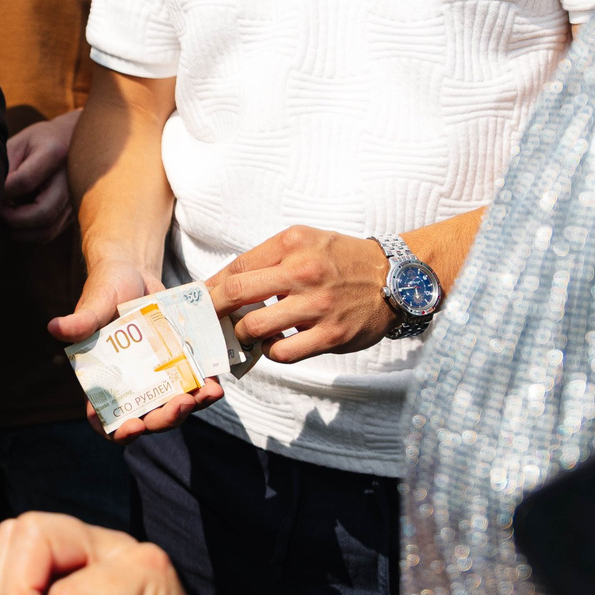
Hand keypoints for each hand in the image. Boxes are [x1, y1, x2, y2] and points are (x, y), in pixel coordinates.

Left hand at [1, 111, 79, 243]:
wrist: (70, 141)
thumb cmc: (38, 141)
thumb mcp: (18, 143)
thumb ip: (6, 167)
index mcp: (55, 153)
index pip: (25, 181)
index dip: (3, 191)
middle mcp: (70, 179)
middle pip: (43, 213)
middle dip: (13, 220)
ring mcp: (75, 198)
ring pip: (47, 230)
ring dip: (20, 231)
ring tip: (3, 218)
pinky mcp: (72, 213)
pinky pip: (49, 233)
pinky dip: (29, 234)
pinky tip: (15, 221)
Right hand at [48, 262, 221, 442]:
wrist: (134, 271)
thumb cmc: (106, 288)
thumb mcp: (95, 302)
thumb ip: (82, 320)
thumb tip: (55, 327)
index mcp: (104, 380)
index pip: (106, 419)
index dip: (118, 431)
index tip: (133, 426)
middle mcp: (132, 385)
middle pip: (149, 418)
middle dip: (166, 418)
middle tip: (182, 403)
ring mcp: (158, 378)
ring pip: (175, 405)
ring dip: (193, 406)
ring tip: (210, 393)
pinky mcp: (179, 365)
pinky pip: (195, 385)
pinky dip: (207, 387)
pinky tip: (217, 381)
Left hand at [206, 226, 390, 363]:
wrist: (395, 279)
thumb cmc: (342, 260)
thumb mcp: (307, 242)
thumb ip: (270, 258)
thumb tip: (225, 283)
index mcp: (293, 243)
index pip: (236, 267)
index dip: (211, 286)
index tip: (200, 300)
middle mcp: (304, 271)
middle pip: (236, 293)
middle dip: (213, 311)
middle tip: (206, 322)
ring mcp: (318, 305)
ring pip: (255, 327)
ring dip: (242, 334)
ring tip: (244, 334)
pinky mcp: (331, 335)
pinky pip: (283, 353)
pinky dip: (270, 352)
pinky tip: (274, 344)